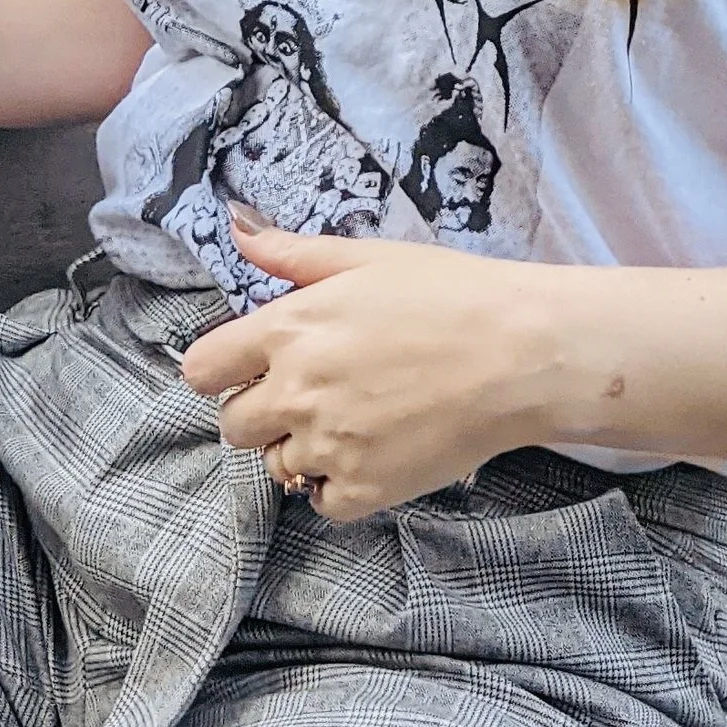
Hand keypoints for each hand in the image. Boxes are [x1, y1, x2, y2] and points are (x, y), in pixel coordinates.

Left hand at [178, 222, 561, 520]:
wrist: (523, 354)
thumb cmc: (452, 295)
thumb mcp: (368, 259)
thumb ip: (293, 253)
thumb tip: (235, 226)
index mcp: (288, 329)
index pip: (203, 370)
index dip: (223, 369)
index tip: (252, 367)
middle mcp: (296, 391)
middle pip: (233, 424)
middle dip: (262, 410)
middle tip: (313, 394)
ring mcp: (328, 445)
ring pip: (276, 464)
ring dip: (300, 448)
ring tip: (352, 422)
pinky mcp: (363, 488)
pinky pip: (320, 500)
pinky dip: (337, 485)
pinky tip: (371, 453)